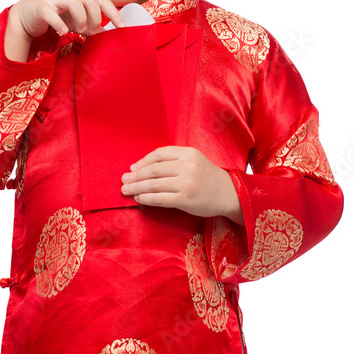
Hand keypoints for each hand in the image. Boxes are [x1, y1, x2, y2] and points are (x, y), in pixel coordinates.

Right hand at [12, 0, 125, 40]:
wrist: (27, 16)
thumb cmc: (56, 16)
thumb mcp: (77, 22)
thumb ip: (92, 26)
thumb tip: (109, 35)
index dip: (113, 13)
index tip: (121, 27)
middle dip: (96, 18)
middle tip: (93, 31)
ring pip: (74, 1)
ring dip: (81, 18)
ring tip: (79, 30)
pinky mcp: (41, 6)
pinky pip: (52, 13)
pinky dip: (60, 24)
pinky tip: (64, 32)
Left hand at [121, 146, 244, 223]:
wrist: (229, 194)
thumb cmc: (208, 178)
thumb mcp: (195, 161)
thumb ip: (174, 161)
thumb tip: (143, 168)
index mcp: (188, 153)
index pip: (159, 154)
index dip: (143, 162)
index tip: (132, 168)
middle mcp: (187, 166)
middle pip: (154, 170)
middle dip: (135, 176)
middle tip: (123, 181)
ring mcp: (186, 183)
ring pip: (154, 184)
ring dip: (137, 187)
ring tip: (126, 191)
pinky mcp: (185, 199)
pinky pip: (160, 199)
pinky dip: (146, 198)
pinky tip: (139, 198)